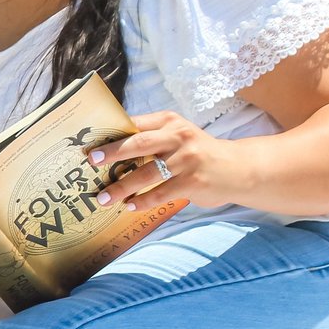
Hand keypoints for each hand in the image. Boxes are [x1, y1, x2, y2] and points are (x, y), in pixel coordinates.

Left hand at [88, 109, 252, 212]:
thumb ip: (152, 138)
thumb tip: (111, 151)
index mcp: (170, 121)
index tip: (90, 141)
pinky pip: (160, 193)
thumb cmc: (198, 153)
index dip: (111, 132)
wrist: (238, 169)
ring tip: (104, 197)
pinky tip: (130, 206)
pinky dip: (142, 202)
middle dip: (112, 153)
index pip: (135, 123)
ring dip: (121, 187)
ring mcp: (186, 159)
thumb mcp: (178, 137)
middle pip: (137, 144)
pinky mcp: (192, 182)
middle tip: (91, 160)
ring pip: (145, 174)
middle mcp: (178, 136)